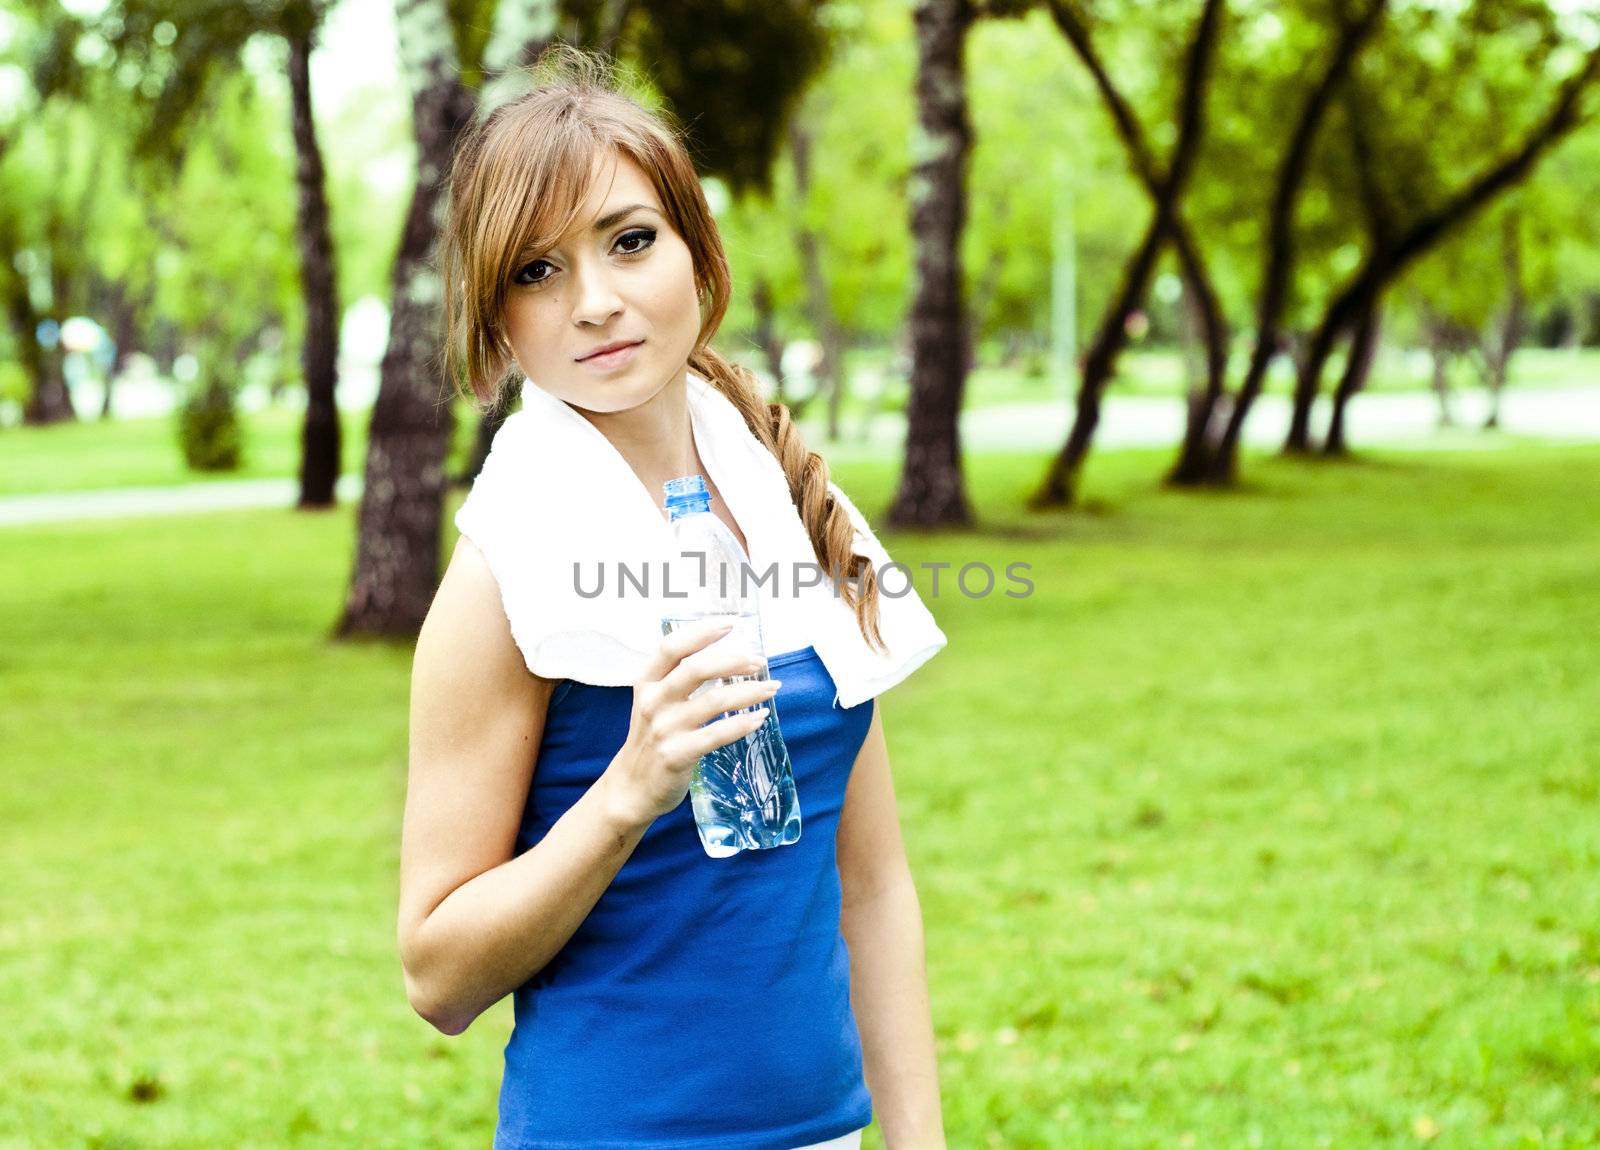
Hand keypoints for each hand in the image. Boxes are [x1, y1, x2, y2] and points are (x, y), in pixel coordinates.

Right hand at [600, 619, 782, 829]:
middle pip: (696, 669)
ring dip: (749, 692)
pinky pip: (717, 734)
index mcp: (646, 683)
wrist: (631, 788)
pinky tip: (759, 718)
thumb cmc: (651, 740)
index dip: (701, 632)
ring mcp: (664, 729)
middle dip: (733, 660)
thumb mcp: (653, 703)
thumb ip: (677, 680)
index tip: (731, 624)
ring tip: (771, 688)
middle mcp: (653, 702)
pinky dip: (743, 724)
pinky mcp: (677, 755)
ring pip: (714, 701)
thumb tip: (727, 658)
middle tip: (758, 660)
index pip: (671, 647)